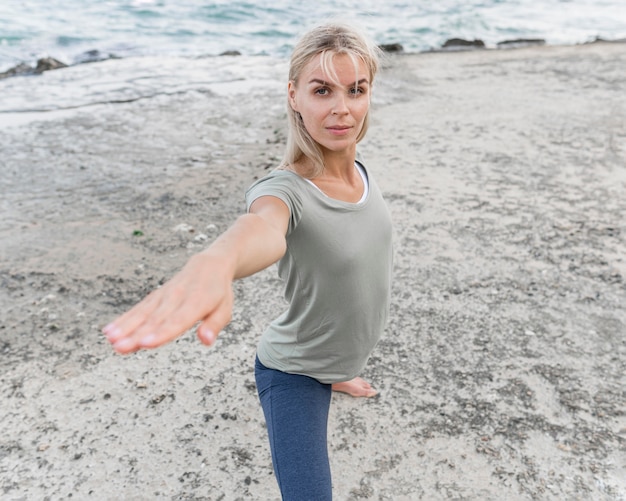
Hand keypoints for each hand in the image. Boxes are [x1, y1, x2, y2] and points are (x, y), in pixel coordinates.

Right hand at [102, 253, 233, 353]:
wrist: (209, 265)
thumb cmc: (218, 292)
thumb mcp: (225, 308)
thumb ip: (215, 324)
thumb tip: (206, 340)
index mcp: (197, 302)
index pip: (178, 320)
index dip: (162, 333)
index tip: (146, 344)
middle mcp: (177, 297)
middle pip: (155, 319)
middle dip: (136, 334)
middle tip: (120, 347)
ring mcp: (164, 296)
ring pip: (143, 313)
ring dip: (125, 327)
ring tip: (111, 340)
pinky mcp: (155, 297)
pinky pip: (139, 308)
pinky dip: (124, 319)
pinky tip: (109, 331)